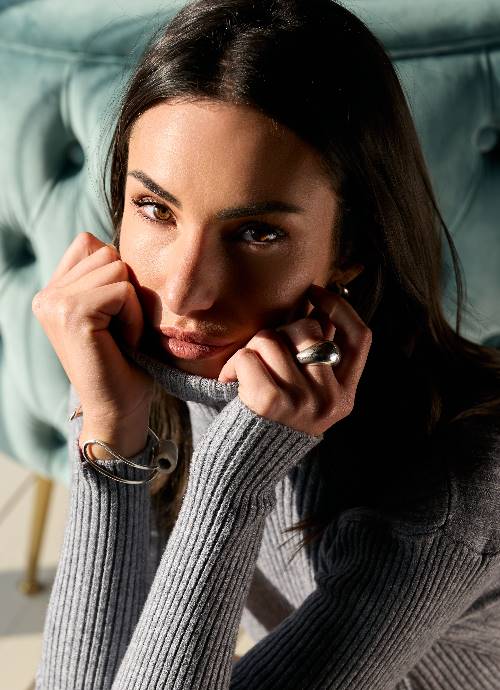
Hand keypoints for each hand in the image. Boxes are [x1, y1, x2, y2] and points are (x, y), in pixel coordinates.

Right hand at [31, 232, 153, 426]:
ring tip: (121, 335)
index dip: (117, 274)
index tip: (115, 315)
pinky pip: (123, 290)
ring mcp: (54, 303)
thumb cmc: (126, 361)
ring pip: (116, 267)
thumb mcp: (114, 310)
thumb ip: (105, 274)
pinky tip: (125, 342)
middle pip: (106, 251)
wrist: (118, 408)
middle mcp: (47, 294)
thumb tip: (105, 237)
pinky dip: (135, 316)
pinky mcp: (71, 313)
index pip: (91, 243)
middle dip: (127, 288)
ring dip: (133, 304)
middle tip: (120, 328)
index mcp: (53, 291)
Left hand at [218, 284, 371, 436]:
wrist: (243, 472)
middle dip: (278, 331)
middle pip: (308, 329)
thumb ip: (314, 360)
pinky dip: (232, 364)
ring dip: (249, 349)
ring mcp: (305, 402)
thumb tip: (316, 310)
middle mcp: (331, 400)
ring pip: (273, 338)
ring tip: (241, 374)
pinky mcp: (273, 402)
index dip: (340, 307)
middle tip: (260, 354)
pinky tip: (229, 382)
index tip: (315, 292)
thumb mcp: (305, 398)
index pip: (360, 338)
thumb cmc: (270, 425)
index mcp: (345, 396)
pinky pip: (250, 355)